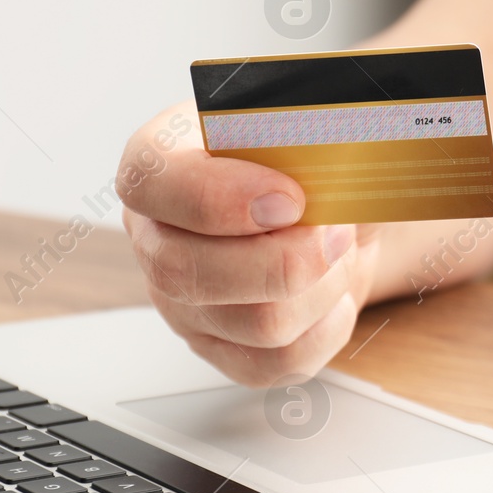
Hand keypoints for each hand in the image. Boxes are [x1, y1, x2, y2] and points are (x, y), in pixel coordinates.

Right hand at [117, 101, 379, 385]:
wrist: (342, 210)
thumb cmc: (315, 159)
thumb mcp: (318, 129)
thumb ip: (313, 138)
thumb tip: (338, 154)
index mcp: (162, 161)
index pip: (150, 182)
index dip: (218, 198)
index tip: (291, 198)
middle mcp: (158, 235)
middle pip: (187, 272)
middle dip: (287, 259)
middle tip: (338, 231)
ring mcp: (183, 301)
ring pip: (252, 323)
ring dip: (322, 289)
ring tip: (341, 255)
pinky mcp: (221, 348)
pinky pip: (276, 362)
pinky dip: (326, 329)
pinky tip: (334, 295)